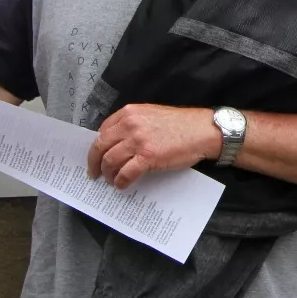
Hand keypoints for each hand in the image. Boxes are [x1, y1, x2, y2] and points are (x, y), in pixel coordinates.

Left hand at [87, 103, 220, 189]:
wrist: (202, 130)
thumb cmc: (181, 124)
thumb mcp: (152, 114)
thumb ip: (134, 123)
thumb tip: (119, 142)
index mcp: (130, 112)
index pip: (103, 130)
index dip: (98, 146)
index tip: (97, 155)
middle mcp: (130, 124)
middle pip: (101, 146)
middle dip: (94, 162)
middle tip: (94, 173)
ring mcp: (138, 141)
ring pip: (110, 161)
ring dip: (108, 174)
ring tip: (111, 181)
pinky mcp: (147, 157)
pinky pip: (125, 173)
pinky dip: (120, 181)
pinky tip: (122, 185)